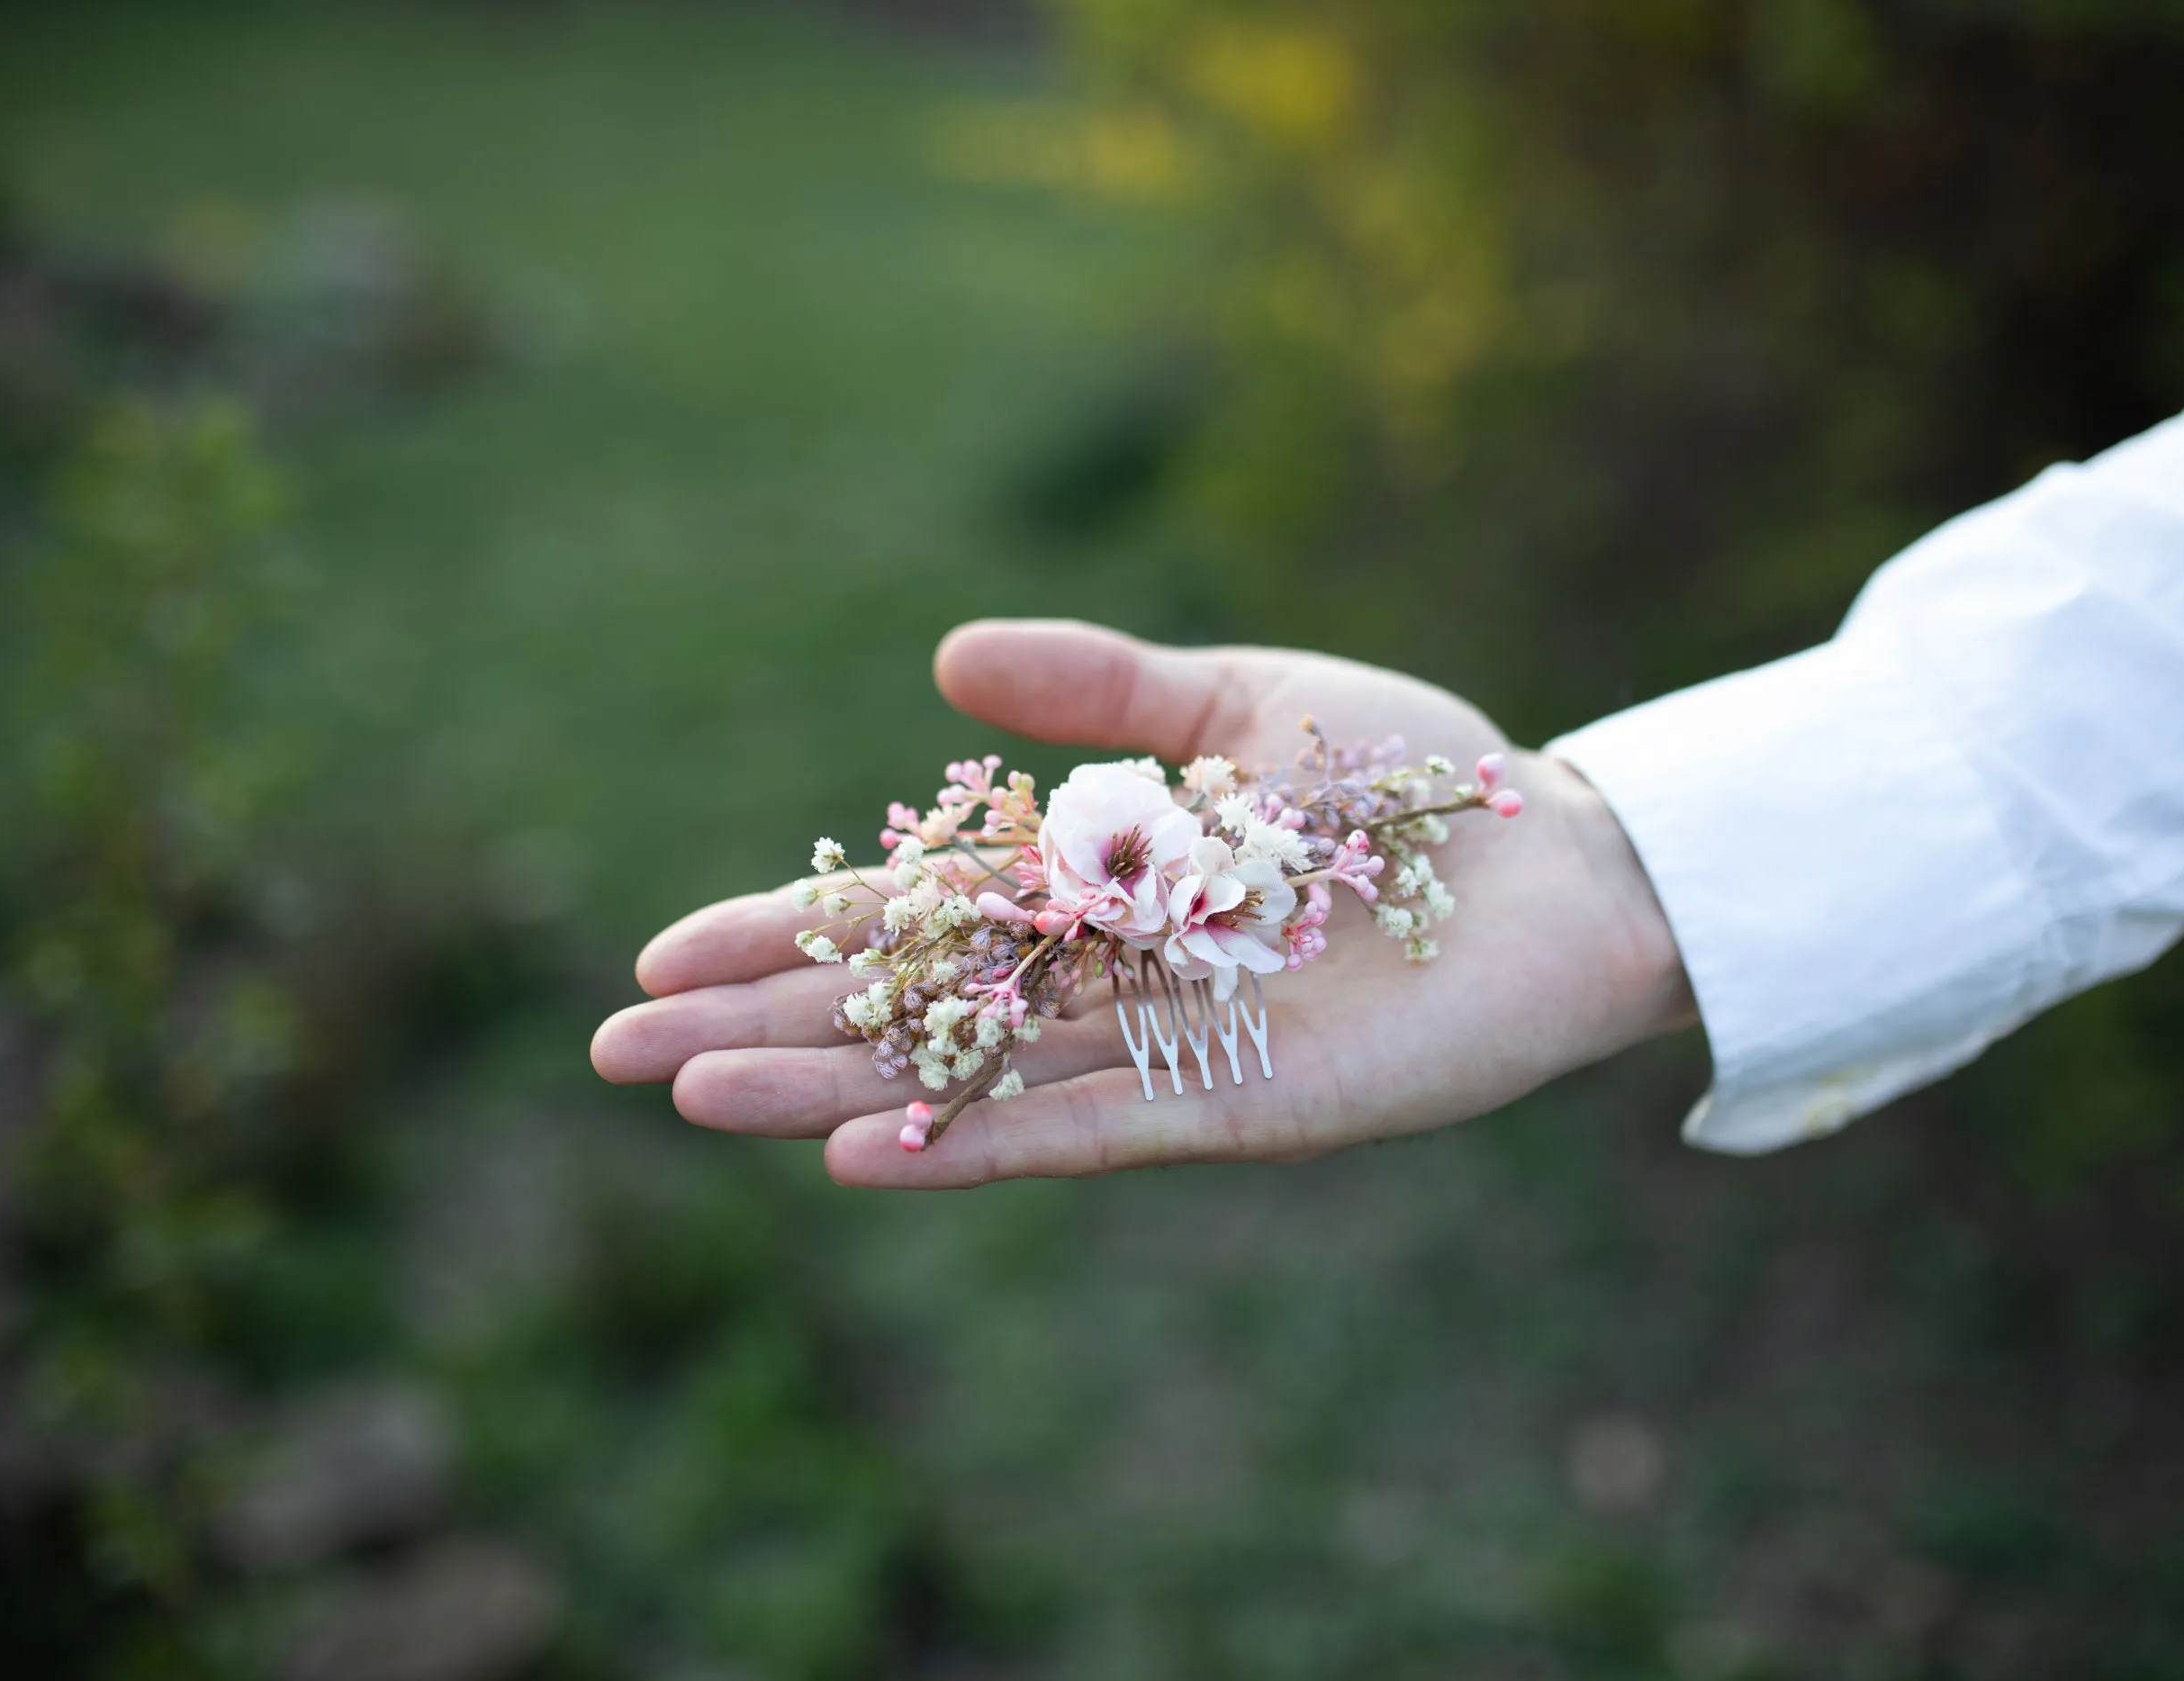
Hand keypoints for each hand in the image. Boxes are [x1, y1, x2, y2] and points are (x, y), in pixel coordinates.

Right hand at [590, 620, 1693, 1185]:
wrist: (1564, 859)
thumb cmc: (1413, 777)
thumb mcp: (1242, 701)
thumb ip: (1103, 692)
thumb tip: (943, 657)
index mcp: (1096, 872)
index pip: (910, 906)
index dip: (787, 928)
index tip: (659, 949)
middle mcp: (1105, 970)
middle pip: (907, 1003)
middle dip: (765, 1021)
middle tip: (619, 1053)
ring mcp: (1161, 1043)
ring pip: (967, 1073)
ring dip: (831, 1088)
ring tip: (699, 1100)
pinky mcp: (1235, 1101)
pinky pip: (1084, 1129)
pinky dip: (974, 1145)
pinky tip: (861, 1157)